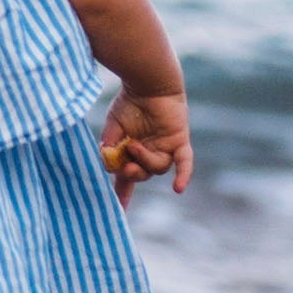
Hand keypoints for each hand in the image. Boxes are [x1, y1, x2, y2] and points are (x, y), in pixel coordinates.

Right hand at [100, 90, 192, 205]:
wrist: (147, 83)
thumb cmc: (129, 102)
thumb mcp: (113, 127)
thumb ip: (110, 146)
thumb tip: (108, 165)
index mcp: (133, 153)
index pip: (127, 178)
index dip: (122, 193)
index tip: (117, 209)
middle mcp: (151, 154)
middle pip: (143, 174)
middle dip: (132, 173)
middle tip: (124, 166)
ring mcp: (166, 149)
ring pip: (158, 168)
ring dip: (145, 161)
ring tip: (134, 145)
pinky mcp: (179, 142)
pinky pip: (184, 162)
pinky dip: (182, 175)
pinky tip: (177, 189)